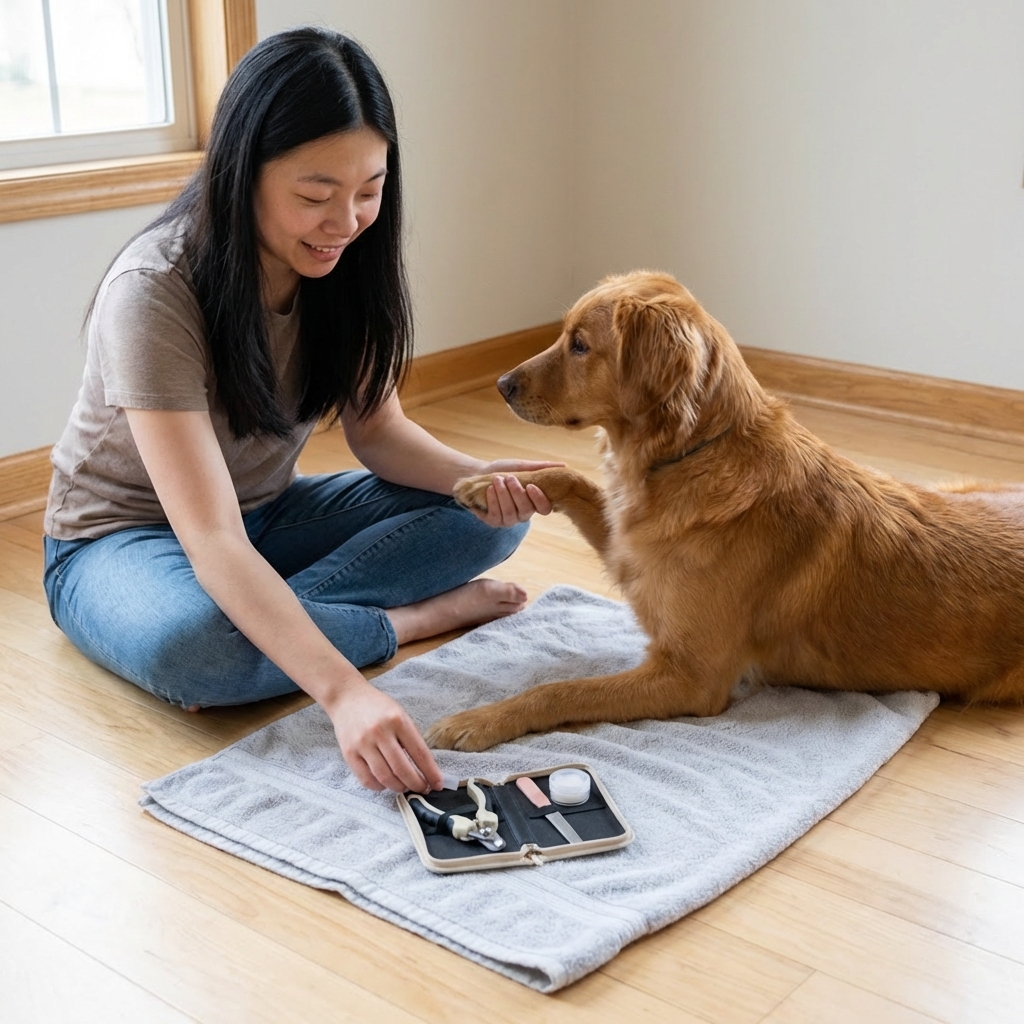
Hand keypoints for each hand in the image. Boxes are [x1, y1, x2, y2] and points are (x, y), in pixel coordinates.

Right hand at [325, 678, 442, 792]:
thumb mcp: (400, 714)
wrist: (347, 698)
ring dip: (398, 787)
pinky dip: (379, 787)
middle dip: (416, 784)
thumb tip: (426, 767)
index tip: (437, 784)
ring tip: (404, 786)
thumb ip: (411, 738)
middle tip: (422, 789)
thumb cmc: (378, 707)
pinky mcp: (349, 754)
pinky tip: (385, 784)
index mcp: (398, 720)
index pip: (419, 753)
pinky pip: (366, 779)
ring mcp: (362, 744)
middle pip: (402, 768)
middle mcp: (380, 732)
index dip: (431, 772)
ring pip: (385, 777)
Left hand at [469, 459, 563, 526]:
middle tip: (509, 477)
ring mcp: (507, 520)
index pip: (544, 508)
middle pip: (526, 510)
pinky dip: (493, 500)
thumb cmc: (504, 471)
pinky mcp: (492, 521)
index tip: (531, 486)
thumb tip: (564, 466)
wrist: (479, 473)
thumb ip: (540, 468)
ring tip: (497, 480)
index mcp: (533, 503)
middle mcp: (522, 514)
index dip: (539, 499)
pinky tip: (490, 489)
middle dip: (517, 493)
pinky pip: (495, 515)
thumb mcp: (522, 467)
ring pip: (510, 512)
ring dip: (503, 495)